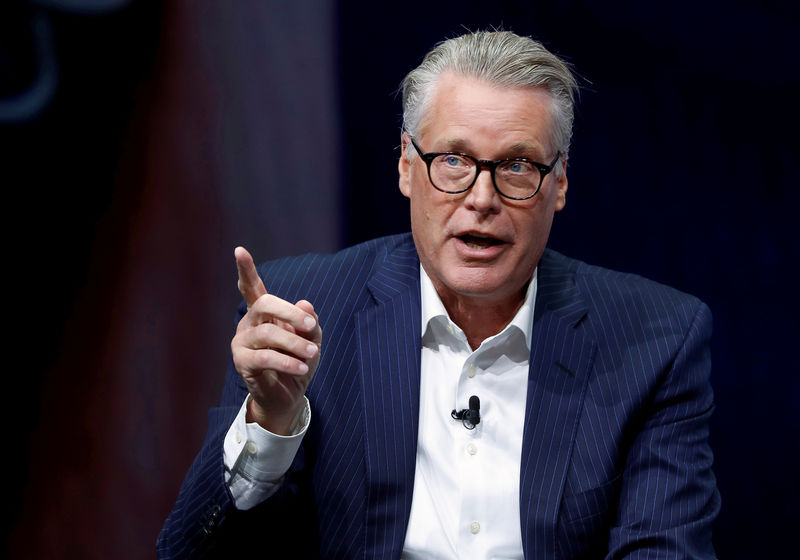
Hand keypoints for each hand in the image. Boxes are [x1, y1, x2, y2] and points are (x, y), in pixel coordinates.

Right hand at [231, 246, 321, 433]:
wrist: (289, 396)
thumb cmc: (299, 362)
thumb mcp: (312, 339)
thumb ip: (310, 322)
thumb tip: (305, 303)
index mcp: (263, 314)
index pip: (252, 288)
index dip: (246, 270)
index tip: (239, 250)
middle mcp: (248, 324)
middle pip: (265, 305)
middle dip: (290, 312)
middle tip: (311, 323)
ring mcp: (242, 342)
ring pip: (268, 333)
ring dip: (294, 343)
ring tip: (312, 353)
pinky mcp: (242, 363)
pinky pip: (266, 358)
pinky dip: (287, 362)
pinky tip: (302, 368)